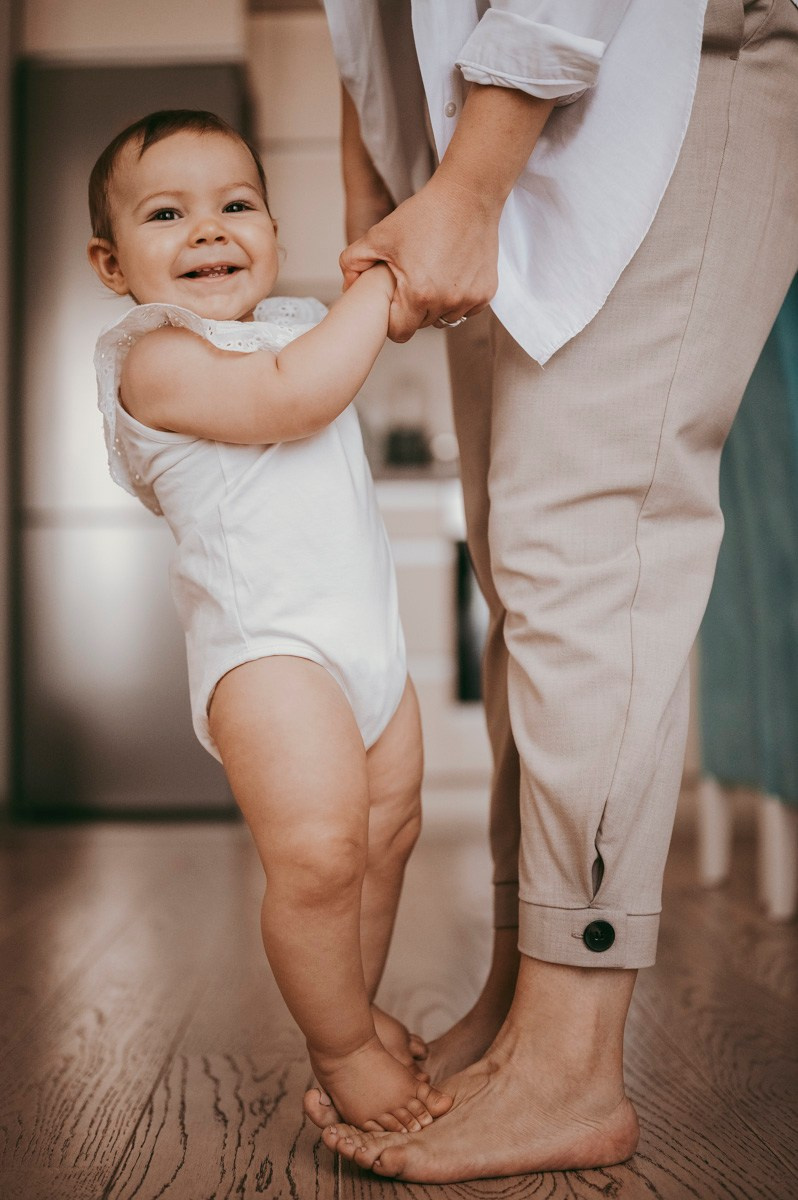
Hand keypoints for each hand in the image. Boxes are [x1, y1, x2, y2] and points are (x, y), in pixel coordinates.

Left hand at [340, 172, 500, 342]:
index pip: (399, 332)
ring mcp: (470, 299)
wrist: (468, 195)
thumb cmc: (424, 214)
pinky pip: (466, 309)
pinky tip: (451, 274)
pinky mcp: (486, 293)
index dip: (392, 318)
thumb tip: (346, 288)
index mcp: (418, 294)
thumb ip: (353, 262)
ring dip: (436, 305)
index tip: (393, 300)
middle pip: (422, 325)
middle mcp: (447, 301)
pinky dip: (457, 298)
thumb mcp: (379, 235)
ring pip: (445, 319)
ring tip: (432, 275)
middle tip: (412, 280)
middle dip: (413, 309)